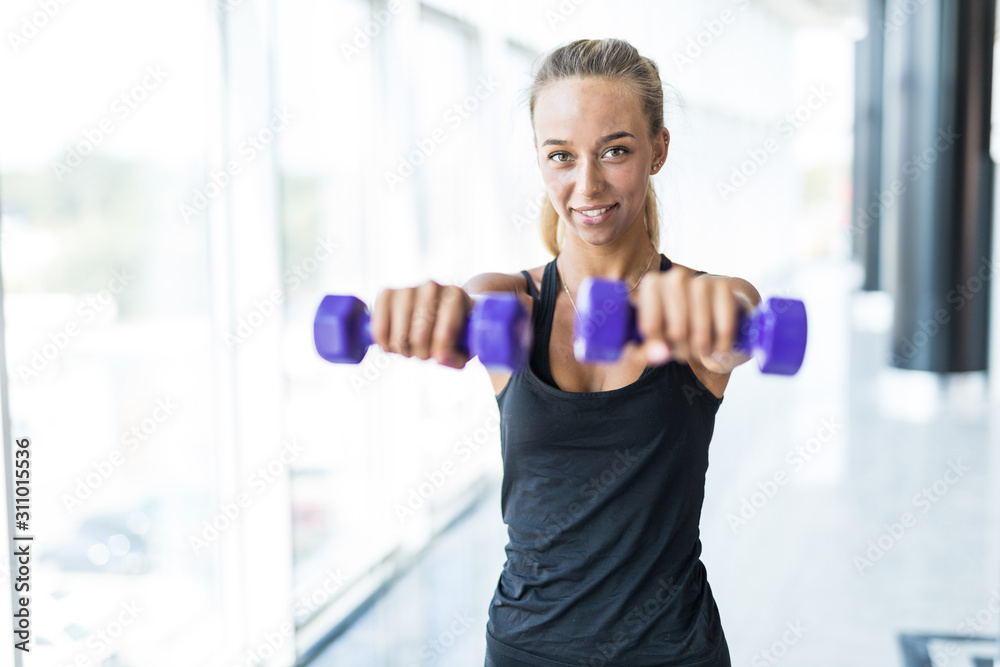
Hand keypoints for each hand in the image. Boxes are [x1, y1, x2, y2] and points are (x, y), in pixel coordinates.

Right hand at [370, 281, 473, 368]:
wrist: (437, 308)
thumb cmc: (454, 330)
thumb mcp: (464, 346)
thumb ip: (456, 357)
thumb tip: (440, 358)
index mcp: (455, 297)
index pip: (444, 333)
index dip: (440, 353)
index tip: (440, 356)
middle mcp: (431, 287)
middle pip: (419, 338)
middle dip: (422, 354)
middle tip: (426, 350)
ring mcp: (407, 288)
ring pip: (399, 337)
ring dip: (404, 351)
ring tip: (411, 345)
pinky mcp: (385, 294)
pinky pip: (379, 331)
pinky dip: (385, 345)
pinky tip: (394, 341)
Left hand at [633, 270, 755, 373]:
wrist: (713, 310)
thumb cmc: (677, 327)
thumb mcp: (656, 340)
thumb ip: (647, 352)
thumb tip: (659, 353)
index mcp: (652, 285)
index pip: (651, 327)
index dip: (660, 345)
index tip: (664, 346)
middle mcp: (675, 278)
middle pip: (677, 332)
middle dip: (683, 351)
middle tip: (685, 353)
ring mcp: (702, 281)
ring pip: (700, 333)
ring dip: (702, 350)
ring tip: (701, 351)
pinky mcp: (725, 287)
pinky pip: (724, 330)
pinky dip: (721, 346)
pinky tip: (718, 348)